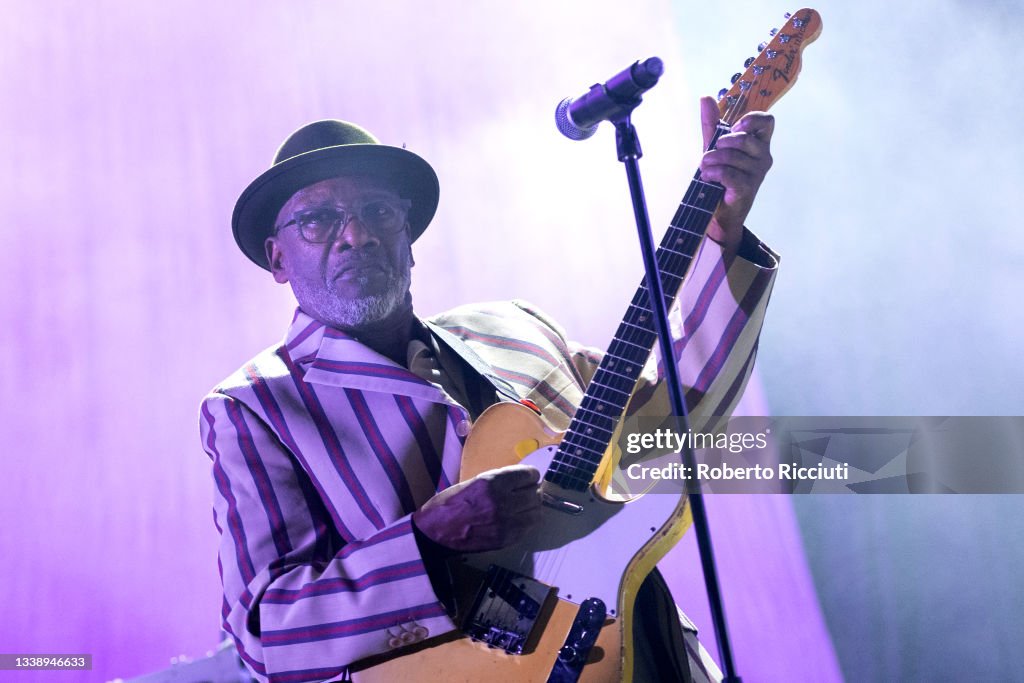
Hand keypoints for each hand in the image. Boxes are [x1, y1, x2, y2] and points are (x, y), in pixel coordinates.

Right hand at [412, 464, 542, 553]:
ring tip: (524, 506)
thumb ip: (498, 481)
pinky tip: (518, 518)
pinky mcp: (505, 540)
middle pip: (534, 493)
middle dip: (532, 491)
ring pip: (536, 512)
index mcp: (491, 483)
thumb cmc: (450, 503)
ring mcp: (505, 523)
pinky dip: (526, 521)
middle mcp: (502, 502)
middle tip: (526, 491)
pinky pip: (528, 528)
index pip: (527, 475)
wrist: (436, 532)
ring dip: (532, 507)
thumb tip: (521, 480)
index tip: (529, 477)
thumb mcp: (474, 482)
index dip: (530, 475)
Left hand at [699, 95, 774, 253]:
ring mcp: (757, 173)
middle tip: (709, 153)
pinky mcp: (747, 188)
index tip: (734, 127)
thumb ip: (711, 123)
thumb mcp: (714, 147)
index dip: (751, 119)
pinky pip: (728, 173)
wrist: (719, 211)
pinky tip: (706, 177)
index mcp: (758, 143)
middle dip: (721, 144)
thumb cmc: (721, 176)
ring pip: (732, 157)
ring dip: (711, 161)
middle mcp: (763, 156)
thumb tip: (706, 98)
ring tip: (704, 167)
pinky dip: (712, 173)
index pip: (767, 121)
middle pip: (744, 139)